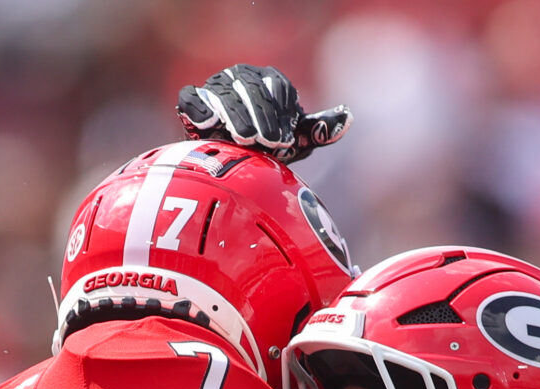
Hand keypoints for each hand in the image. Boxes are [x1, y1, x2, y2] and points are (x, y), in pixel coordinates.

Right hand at [176, 65, 349, 163]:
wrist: (228, 160)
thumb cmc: (265, 146)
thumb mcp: (293, 140)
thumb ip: (316, 130)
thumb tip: (347, 118)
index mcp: (268, 80)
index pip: (277, 88)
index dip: (281, 115)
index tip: (284, 141)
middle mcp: (243, 77)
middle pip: (251, 89)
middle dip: (260, 117)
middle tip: (266, 143)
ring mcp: (217, 86)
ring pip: (225, 94)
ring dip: (236, 117)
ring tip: (243, 139)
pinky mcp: (194, 99)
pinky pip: (193, 97)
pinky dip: (198, 108)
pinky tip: (208, 125)